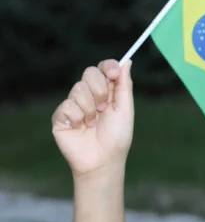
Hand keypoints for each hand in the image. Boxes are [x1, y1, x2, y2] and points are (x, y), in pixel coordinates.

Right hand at [51, 59, 133, 179]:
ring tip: (93, 123)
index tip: (114, 74)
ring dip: (90, 108)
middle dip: (100, 89)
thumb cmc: (117, 137)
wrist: (103, 160)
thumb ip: (124, 85)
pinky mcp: (60, 116)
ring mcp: (74, 104)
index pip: (104, 68)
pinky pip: (67, 105)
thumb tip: (127, 61)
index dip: (108, 66)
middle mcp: (90, 95)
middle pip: (89, 72)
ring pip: (78, 89)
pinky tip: (81, 128)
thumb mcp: (125, 109)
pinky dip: (78, 117)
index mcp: (107, 92)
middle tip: (104, 108)